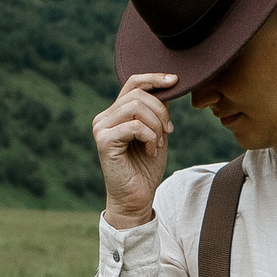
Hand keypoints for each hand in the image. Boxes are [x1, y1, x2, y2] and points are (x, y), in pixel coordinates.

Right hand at [91, 73, 177, 227]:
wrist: (136, 198)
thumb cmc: (146, 167)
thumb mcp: (157, 133)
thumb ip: (157, 112)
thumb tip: (167, 88)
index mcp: (115, 113)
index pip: (133, 83)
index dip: (154, 78)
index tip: (176, 81)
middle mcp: (104, 117)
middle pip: (138, 95)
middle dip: (161, 111)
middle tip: (168, 132)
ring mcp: (101, 128)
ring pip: (136, 107)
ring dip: (156, 126)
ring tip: (159, 143)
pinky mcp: (104, 141)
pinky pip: (134, 126)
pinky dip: (150, 137)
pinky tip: (151, 151)